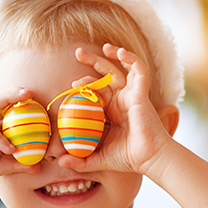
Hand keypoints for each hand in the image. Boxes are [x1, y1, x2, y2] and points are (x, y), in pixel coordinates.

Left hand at [63, 44, 177, 176]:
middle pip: (105, 74)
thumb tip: (58, 162)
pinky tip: (119, 52)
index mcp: (111, 111)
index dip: (84, 85)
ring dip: (111, 55)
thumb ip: (79, 160)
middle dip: (92, 61)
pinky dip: (131, 59)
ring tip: (102, 46)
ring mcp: (131, 95)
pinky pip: (138, 70)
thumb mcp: (98, 159)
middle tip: (77, 52)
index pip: (95, 90)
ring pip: (120, 69)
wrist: (149, 159)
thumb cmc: (128, 159)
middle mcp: (121, 100)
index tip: (71, 87)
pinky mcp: (141, 93)